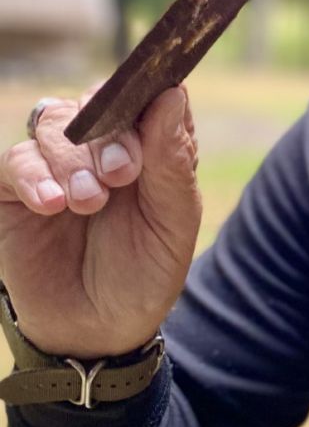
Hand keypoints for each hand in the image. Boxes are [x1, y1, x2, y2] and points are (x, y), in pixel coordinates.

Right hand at [0, 87, 200, 357]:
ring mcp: (53, 167)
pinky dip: (33, 177)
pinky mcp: (12, 191)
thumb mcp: (172, 226)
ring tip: (88, 202)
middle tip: (121, 173)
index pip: (142, 97)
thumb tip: (175, 95)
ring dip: (72, 160)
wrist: (100, 333)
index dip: (145, 92)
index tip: (154, 100)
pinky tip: (52, 205)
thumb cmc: (143, 276)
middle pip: (93, 106)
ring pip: (53, 126)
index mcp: (144, 150)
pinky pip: (13, 162)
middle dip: (107, 134)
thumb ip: (172, 163)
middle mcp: (96, 149)